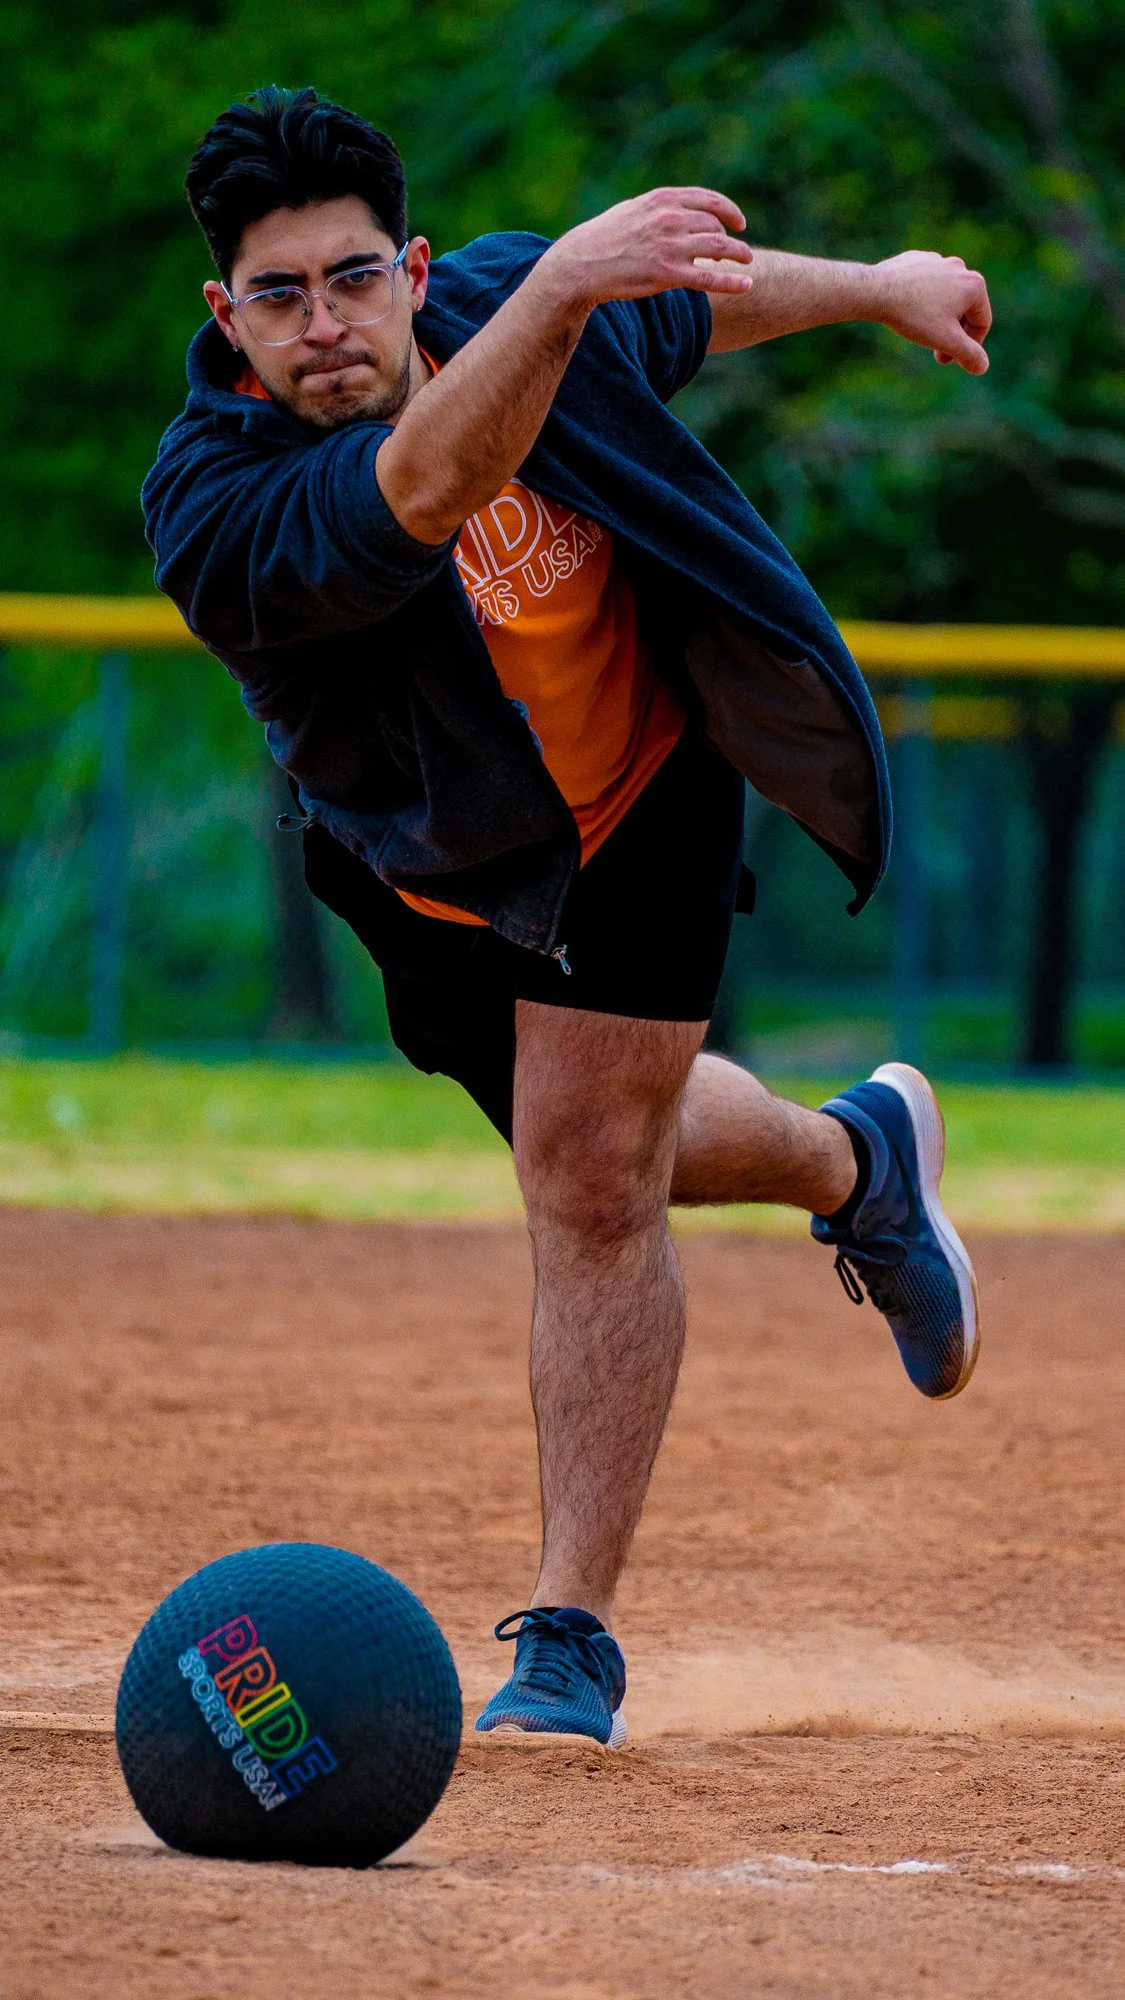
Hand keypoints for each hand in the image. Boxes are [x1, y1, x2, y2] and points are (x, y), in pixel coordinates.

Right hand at [542, 187, 752, 310]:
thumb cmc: (603, 238)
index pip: (710, 201)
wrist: (582, 264)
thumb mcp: (633, 210)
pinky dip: (733, 282)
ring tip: (747, 262)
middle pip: (716, 226)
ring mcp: (671, 247)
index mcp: (663, 200)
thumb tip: (677, 210)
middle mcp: (671, 219)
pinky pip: (710, 277)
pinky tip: (747, 286)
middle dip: (731, 239)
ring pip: (720, 249)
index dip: (730, 211)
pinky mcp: (669, 275)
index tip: (738, 223)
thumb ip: (659, 208)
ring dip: (739, 256)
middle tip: (739, 251)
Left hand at [873, 250, 991, 374]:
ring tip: (921, 332)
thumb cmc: (915, 316)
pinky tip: (908, 314)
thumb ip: (969, 355)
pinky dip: (921, 302)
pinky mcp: (916, 260)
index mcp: (974, 284)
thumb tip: (982, 367)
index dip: (970, 347)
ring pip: (944, 297)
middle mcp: (959, 267)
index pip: (982, 323)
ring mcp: (937, 261)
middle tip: (937, 354)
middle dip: (952, 334)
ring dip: (938, 319)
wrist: (876, 291)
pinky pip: (925, 286)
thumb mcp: (947, 341)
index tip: (950, 360)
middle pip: (963, 310)